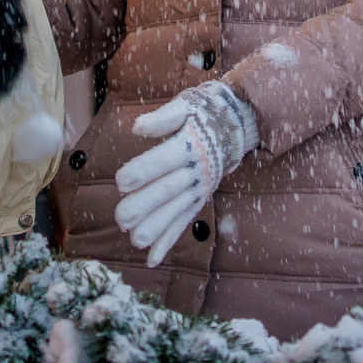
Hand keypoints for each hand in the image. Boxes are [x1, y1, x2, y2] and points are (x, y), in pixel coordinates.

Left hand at [113, 81, 258, 265]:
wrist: (241, 123)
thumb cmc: (206, 110)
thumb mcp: (187, 105)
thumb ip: (163, 117)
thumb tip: (137, 127)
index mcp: (190, 144)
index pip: (165, 160)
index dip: (144, 171)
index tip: (121, 182)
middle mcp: (196, 170)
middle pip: (169, 190)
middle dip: (145, 205)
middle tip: (122, 217)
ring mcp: (199, 188)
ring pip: (176, 211)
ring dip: (157, 228)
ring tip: (134, 240)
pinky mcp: (198, 200)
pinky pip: (182, 222)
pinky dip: (168, 241)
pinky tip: (151, 258)